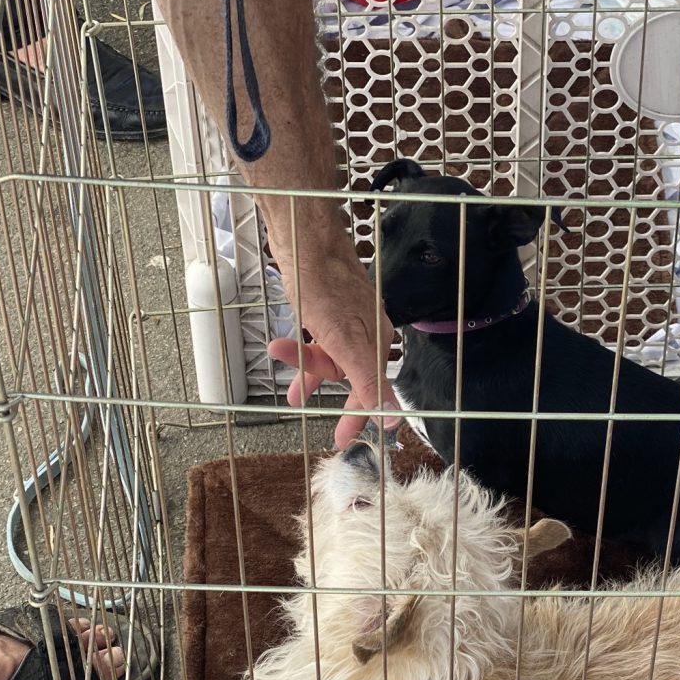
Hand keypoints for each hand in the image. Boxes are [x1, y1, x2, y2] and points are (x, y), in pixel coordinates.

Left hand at [267, 240, 400, 448]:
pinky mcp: (328, 309)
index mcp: (376, 341)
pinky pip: (319, 342)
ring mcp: (347, 320)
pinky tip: (286, 357)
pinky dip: (304, 355)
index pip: (374, 389)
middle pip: (355, 376)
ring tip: (293, 398)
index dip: (361, 415)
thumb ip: (369, 381)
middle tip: (335, 435)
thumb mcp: (344, 342)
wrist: (304, 239)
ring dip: (310, 374)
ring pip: (332, 359)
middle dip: (341, 401)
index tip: (348, 439)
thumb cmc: (323, 286)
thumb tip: (393, 419)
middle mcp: (367, 332)